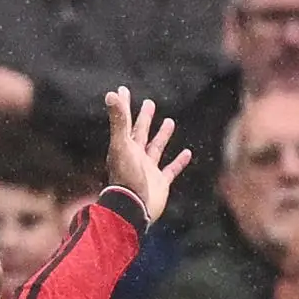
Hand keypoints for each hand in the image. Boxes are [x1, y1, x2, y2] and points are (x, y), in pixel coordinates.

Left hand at [101, 87, 188, 226]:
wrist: (133, 208)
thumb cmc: (126, 176)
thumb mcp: (122, 144)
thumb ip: (118, 120)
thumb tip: (111, 93)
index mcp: (124, 147)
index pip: (125, 122)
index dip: (124, 106)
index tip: (122, 90)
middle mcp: (135, 157)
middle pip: (140, 133)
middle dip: (144, 118)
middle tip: (149, 103)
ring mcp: (148, 170)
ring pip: (156, 148)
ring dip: (162, 136)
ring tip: (169, 121)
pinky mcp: (160, 183)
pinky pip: (171, 170)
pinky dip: (179, 162)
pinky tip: (187, 153)